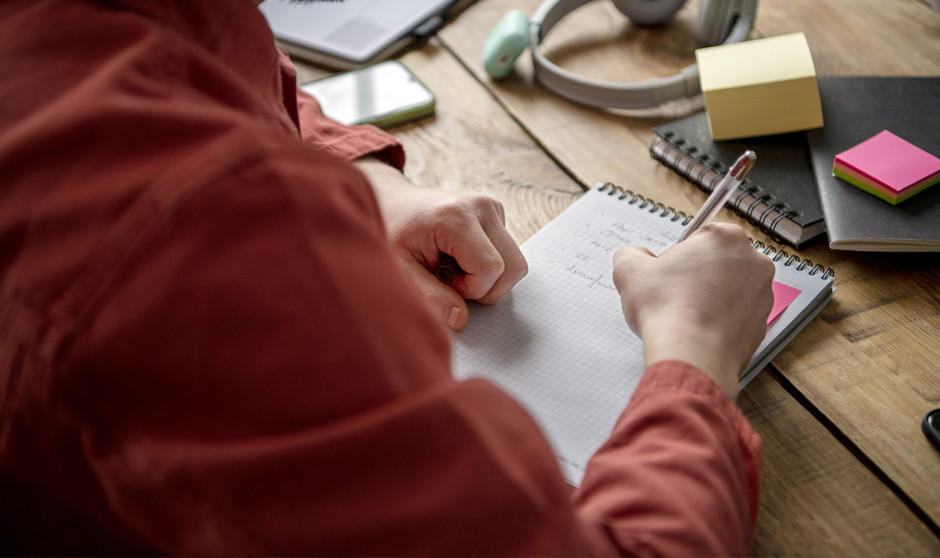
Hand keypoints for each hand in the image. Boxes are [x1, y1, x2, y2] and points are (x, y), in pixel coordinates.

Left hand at [355, 159, 526, 330]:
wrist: (391, 201)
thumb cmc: (391, 231)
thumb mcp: (400, 268)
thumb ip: (430, 296)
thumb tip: (459, 320)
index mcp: (456, 217)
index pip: (490, 269)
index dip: (470, 289)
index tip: (444, 282)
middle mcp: (481, 207)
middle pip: (513, 267)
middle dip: (486, 287)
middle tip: (451, 279)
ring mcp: (491, 207)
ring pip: (514, 263)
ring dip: (488, 277)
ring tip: (454, 267)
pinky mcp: (495, 212)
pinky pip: (507, 253)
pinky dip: (487, 264)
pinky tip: (460, 256)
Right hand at [612, 224, 774, 399]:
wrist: (691, 355)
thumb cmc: (667, 310)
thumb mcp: (629, 270)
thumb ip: (631, 253)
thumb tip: (635, 256)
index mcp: (726, 237)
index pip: (700, 236)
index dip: (680, 255)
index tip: (670, 271)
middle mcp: (753, 261)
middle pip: (719, 261)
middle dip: (699, 275)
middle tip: (675, 293)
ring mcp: (763, 294)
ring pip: (731, 289)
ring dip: (712, 297)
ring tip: (686, 314)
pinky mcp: (762, 323)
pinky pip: (738, 315)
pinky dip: (721, 321)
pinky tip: (700, 329)